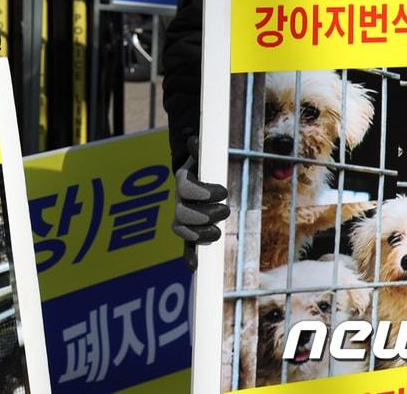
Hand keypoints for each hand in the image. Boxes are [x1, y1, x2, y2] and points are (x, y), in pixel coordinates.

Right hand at [172, 135, 229, 269]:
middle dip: (204, 215)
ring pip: (182, 228)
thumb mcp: (206, 150)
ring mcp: (184, 215)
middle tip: (225, 210)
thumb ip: (201, 146)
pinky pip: (185, 244)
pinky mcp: (191, 228)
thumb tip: (192, 140)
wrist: (201, 166)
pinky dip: (188, 255)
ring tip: (218, 233)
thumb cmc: (208, 159)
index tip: (222, 191)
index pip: (185, 188)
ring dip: (199, 233)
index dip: (202, 192)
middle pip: (182, 212)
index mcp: (185, 179)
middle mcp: (180, 198)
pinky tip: (194, 266)